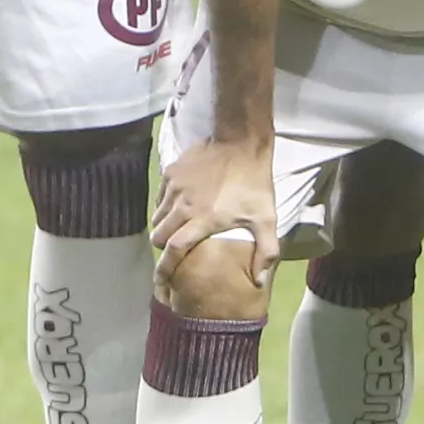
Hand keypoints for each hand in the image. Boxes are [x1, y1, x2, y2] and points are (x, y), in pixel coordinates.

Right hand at [150, 133, 279, 303]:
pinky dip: (164, 207)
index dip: (165, 268)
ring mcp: (174, 188)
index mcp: (202, 220)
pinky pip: (159, 198)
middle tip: (174, 250)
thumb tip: (260, 282)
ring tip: (176, 229)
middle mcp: (182, 206)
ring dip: (163, 226)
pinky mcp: (170, 173)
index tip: (161, 282)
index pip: (174, 250)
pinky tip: (177, 206)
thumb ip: (266, 251)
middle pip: (159, 236)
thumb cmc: (254, 183)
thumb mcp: (266, 218)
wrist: (241, 142)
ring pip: (157, 217)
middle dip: (164, 247)